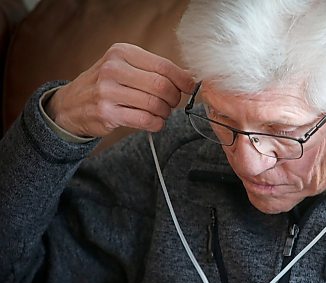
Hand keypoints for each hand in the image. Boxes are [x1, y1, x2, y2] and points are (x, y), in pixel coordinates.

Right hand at [45, 43, 194, 136]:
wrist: (72, 104)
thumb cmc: (106, 84)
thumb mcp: (125, 67)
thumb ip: (154, 70)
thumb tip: (188, 77)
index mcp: (122, 53)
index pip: (163, 66)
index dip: (182, 79)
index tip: (189, 87)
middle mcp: (113, 69)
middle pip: (161, 86)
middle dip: (174, 98)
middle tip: (172, 103)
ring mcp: (108, 92)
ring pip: (154, 104)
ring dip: (165, 112)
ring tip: (162, 112)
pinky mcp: (107, 113)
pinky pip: (145, 120)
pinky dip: (156, 123)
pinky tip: (155, 122)